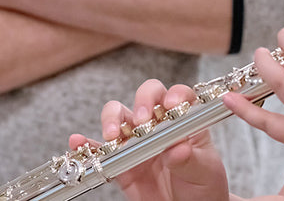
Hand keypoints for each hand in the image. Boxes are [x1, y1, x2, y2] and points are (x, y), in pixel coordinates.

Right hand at [69, 80, 228, 200]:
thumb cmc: (204, 187)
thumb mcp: (204, 173)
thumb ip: (190, 160)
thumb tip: (177, 149)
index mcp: (185, 122)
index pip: (179, 95)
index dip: (173, 95)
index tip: (170, 106)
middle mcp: (160, 126)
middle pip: (145, 97)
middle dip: (141, 103)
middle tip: (141, 120)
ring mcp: (138, 141)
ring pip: (120, 116)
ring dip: (112, 120)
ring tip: (112, 135)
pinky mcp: (122, 162)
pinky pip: (101, 150)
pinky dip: (87, 145)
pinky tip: (78, 142)